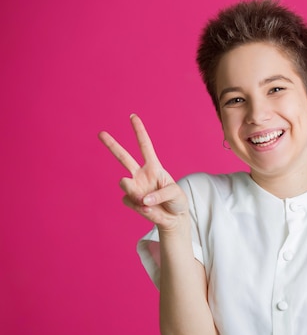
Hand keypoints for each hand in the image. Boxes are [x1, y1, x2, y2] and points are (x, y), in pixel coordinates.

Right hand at [98, 114, 188, 230]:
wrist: (173, 218)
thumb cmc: (177, 201)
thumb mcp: (176, 193)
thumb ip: (161, 194)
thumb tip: (143, 199)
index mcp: (154, 167)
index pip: (145, 146)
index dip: (139, 131)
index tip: (133, 116)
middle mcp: (141, 174)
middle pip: (123, 157)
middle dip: (112, 145)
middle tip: (101, 133)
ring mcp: (134, 187)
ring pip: (123, 182)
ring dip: (132, 189)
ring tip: (145, 200)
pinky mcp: (131, 201)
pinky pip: (129, 201)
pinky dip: (139, 207)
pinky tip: (147, 209)